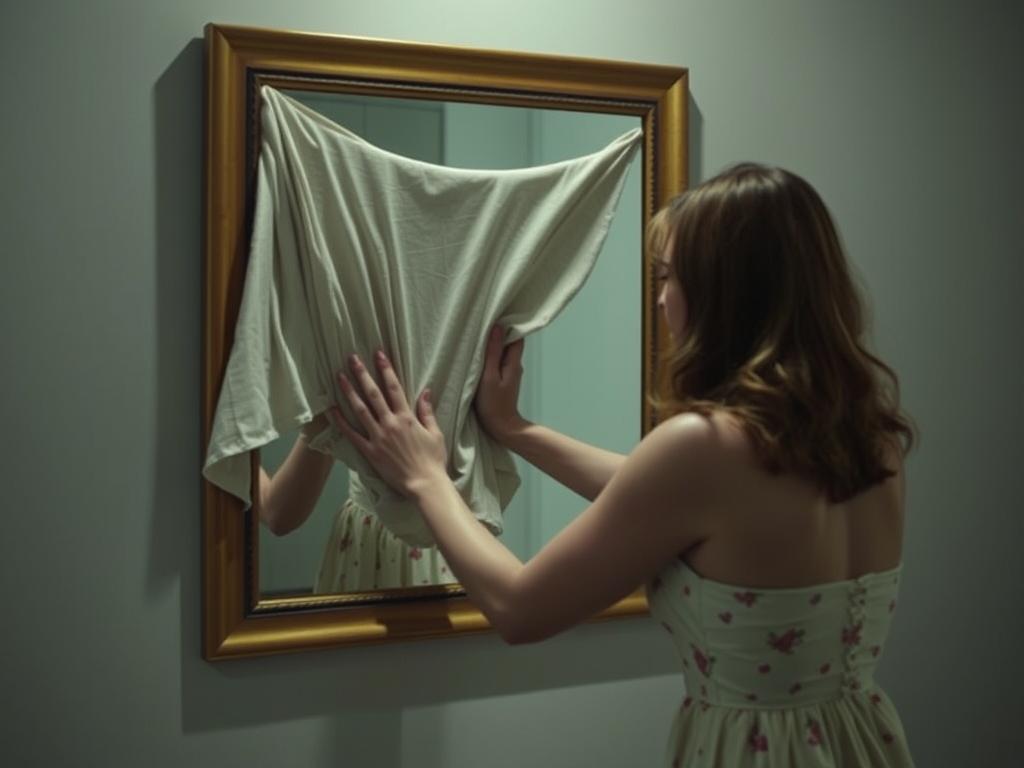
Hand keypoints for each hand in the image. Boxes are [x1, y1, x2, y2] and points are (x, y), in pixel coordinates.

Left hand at [330, 351, 446, 497]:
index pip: (394, 387)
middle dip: (362, 374)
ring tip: (339, 377)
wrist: (424, 484)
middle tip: (352, 358)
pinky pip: (352, 434)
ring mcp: (378, 437)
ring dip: (349, 392)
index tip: (378, 354)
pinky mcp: (370, 452)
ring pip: (360, 410)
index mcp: (407, 417)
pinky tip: (331, 410)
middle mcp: (390, 423)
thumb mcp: (435, 432)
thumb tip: (426, 391)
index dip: (385, 369)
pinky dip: (341, 422)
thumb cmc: (433, 459)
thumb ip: (427, 411)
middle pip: (373, 393)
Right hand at [474, 325, 527, 441]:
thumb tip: (497, 328)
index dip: (508, 325)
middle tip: (482, 324)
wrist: (502, 427)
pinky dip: (491, 357)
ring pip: (503, 352)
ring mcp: (510, 373)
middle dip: (499, 333)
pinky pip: (498, 362)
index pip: (516, 336)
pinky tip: (480, 356)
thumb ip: (492, 353)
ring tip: (479, 338)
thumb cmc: (494, 404)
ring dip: (493, 345)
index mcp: (513, 362)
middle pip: (509, 342)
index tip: (495, 317)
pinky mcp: (503, 380)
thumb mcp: (489, 377)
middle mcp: (515, 365)